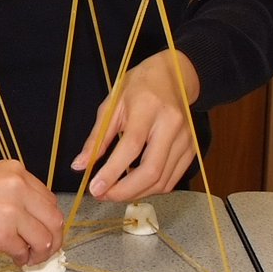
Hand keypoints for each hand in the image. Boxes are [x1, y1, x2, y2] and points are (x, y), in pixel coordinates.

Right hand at [0, 161, 63, 265]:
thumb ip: (12, 191)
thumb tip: (31, 216)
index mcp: (15, 171)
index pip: (48, 199)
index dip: (48, 220)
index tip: (44, 232)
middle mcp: (17, 186)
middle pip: (54, 219)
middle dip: (53, 239)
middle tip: (43, 251)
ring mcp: (11, 210)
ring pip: (45, 239)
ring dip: (40, 253)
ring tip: (28, 258)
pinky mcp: (1, 235)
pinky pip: (24, 252)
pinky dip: (22, 260)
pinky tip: (13, 259)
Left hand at [71, 50, 199, 201]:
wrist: (174, 76)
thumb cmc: (139, 87)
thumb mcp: (112, 104)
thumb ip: (97, 137)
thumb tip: (80, 165)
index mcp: (148, 108)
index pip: (131, 146)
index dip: (112, 172)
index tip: (95, 188)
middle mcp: (171, 125)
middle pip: (151, 170)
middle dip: (125, 191)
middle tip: (103, 195)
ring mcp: (186, 139)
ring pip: (162, 181)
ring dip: (136, 193)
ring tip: (115, 192)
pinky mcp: (192, 150)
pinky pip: (171, 179)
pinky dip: (151, 188)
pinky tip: (134, 185)